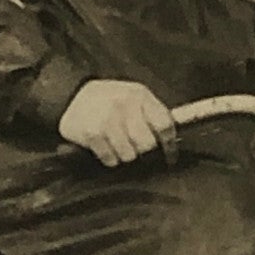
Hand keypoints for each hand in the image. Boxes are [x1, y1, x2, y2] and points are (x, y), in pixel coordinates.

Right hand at [58, 79, 177, 167]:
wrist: (71, 96)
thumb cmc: (108, 99)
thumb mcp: (133, 97)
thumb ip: (154, 112)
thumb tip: (183, 126)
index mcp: (139, 95)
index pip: (165, 125)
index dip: (170, 145)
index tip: (170, 155)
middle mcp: (124, 106)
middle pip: (148, 144)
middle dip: (144, 150)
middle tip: (137, 147)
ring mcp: (107, 120)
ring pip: (129, 155)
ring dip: (126, 155)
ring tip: (119, 147)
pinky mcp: (92, 134)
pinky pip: (111, 158)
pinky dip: (110, 159)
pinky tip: (107, 149)